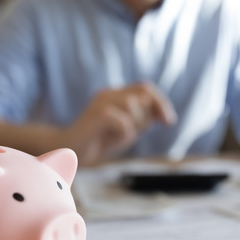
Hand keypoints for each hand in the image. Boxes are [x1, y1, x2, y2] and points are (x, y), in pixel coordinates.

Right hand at [63, 83, 177, 164]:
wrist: (70, 151)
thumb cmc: (99, 141)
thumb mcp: (127, 130)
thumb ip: (144, 119)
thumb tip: (164, 114)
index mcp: (116, 94)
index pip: (145, 88)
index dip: (161, 102)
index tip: (169, 122)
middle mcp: (109, 93)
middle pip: (143, 95)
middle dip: (146, 118)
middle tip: (134, 134)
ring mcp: (101, 102)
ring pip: (133, 105)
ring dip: (134, 125)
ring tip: (121, 137)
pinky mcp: (96, 114)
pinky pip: (123, 121)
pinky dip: (124, 133)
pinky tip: (112, 140)